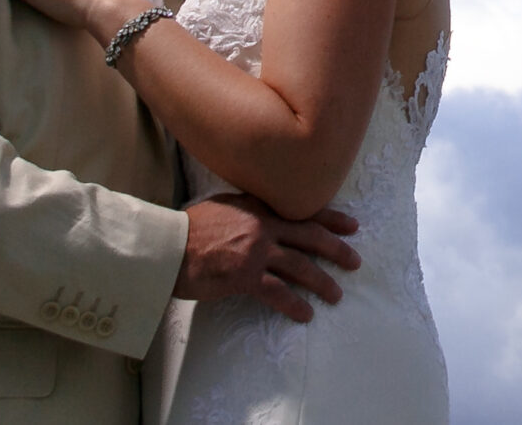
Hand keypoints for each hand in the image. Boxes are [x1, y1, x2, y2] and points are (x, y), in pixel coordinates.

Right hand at [176, 195, 362, 321]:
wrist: (166, 246)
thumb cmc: (188, 228)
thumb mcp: (224, 206)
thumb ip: (248, 209)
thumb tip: (262, 215)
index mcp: (260, 207)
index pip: (303, 212)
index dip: (331, 219)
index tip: (352, 226)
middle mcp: (264, 226)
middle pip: (311, 237)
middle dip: (337, 250)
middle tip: (355, 261)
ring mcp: (256, 251)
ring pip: (300, 266)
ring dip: (322, 282)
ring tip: (336, 294)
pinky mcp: (245, 276)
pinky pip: (278, 293)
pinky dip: (295, 304)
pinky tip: (306, 314)